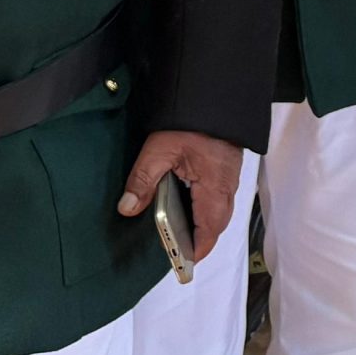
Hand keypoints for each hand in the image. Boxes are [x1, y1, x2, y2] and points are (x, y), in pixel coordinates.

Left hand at [117, 129, 243, 262]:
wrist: (216, 93)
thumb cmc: (191, 121)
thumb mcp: (159, 149)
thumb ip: (143, 180)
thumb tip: (127, 208)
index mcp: (214, 186)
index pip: (209, 230)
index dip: (195, 249)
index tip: (180, 261)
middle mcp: (227, 187)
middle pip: (216, 225)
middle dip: (198, 241)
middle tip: (175, 251)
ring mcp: (228, 178)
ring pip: (218, 213)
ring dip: (201, 226)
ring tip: (177, 232)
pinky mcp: (225, 169)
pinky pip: (218, 199)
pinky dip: (204, 210)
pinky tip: (185, 206)